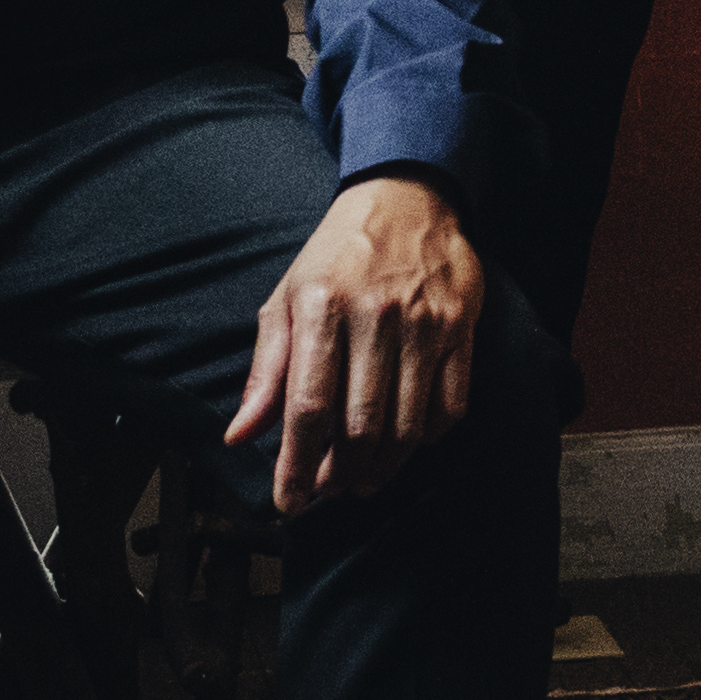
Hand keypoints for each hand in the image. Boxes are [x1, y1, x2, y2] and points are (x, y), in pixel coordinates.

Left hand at [228, 172, 485, 515]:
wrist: (406, 198)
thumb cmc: (337, 254)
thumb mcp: (287, 298)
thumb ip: (266, 370)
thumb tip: (239, 434)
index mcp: (322, 307)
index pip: (307, 407)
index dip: (296, 465)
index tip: (289, 501)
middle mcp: (376, 315)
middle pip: (360, 425)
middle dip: (341, 474)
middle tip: (330, 490)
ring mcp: (425, 323)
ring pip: (407, 424)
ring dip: (383, 466)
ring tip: (363, 478)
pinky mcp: (461, 327)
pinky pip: (450, 404)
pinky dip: (428, 437)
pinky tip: (406, 440)